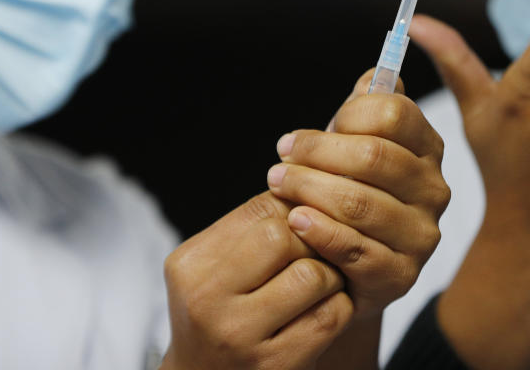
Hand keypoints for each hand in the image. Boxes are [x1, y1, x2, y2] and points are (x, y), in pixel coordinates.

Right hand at [161, 192, 353, 369]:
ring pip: (313, 274)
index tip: (306, 221)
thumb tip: (308, 178)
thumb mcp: (215, 269)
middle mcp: (206, 299)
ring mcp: (238, 336)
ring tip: (323, 282)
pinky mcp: (273, 365)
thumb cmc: (220, 314)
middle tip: (319, 250)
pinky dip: (340, 307)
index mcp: (189, 263)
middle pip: (285, 235)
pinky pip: (330, 317)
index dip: (295, 208)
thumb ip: (252, 229)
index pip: (260, 210)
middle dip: (314, 238)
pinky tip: (326, 310)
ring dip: (332, 274)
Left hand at [267, 70, 448, 319]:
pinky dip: (320, 231)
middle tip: (280, 159)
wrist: (348, 270)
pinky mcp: (401, 275)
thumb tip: (375, 73)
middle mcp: (434, 189)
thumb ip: (365, 109)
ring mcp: (422, 234)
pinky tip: (295, 220)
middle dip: (316, 153)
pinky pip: (356, 248)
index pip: (395, 113)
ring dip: (309, 190)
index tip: (311, 129)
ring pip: (360, 202)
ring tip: (277, 186)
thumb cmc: (350, 193)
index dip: (347, 116)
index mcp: (426, 147)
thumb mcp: (355, 147)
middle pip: (374, 156)